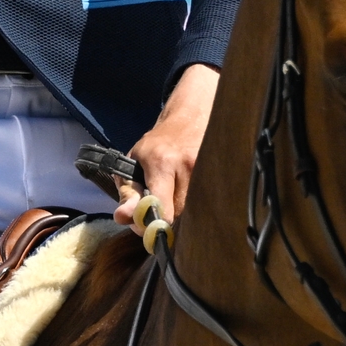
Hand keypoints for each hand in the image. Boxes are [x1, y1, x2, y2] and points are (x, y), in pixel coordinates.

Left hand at [135, 63, 220, 223]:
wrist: (190, 118)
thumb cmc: (157, 145)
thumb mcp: (133, 163)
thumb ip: (127, 193)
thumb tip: (122, 218)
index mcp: (162, 162)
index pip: (162, 209)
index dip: (154, 224)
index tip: (148, 227)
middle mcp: (188, 166)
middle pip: (180, 214)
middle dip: (167, 218)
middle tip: (159, 208)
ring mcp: (208, 169)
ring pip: (195, 211)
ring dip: (184, 212)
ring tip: (176, 196)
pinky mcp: (223, 171)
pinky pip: (209, 202)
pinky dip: (199, 204)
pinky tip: (192, 192)